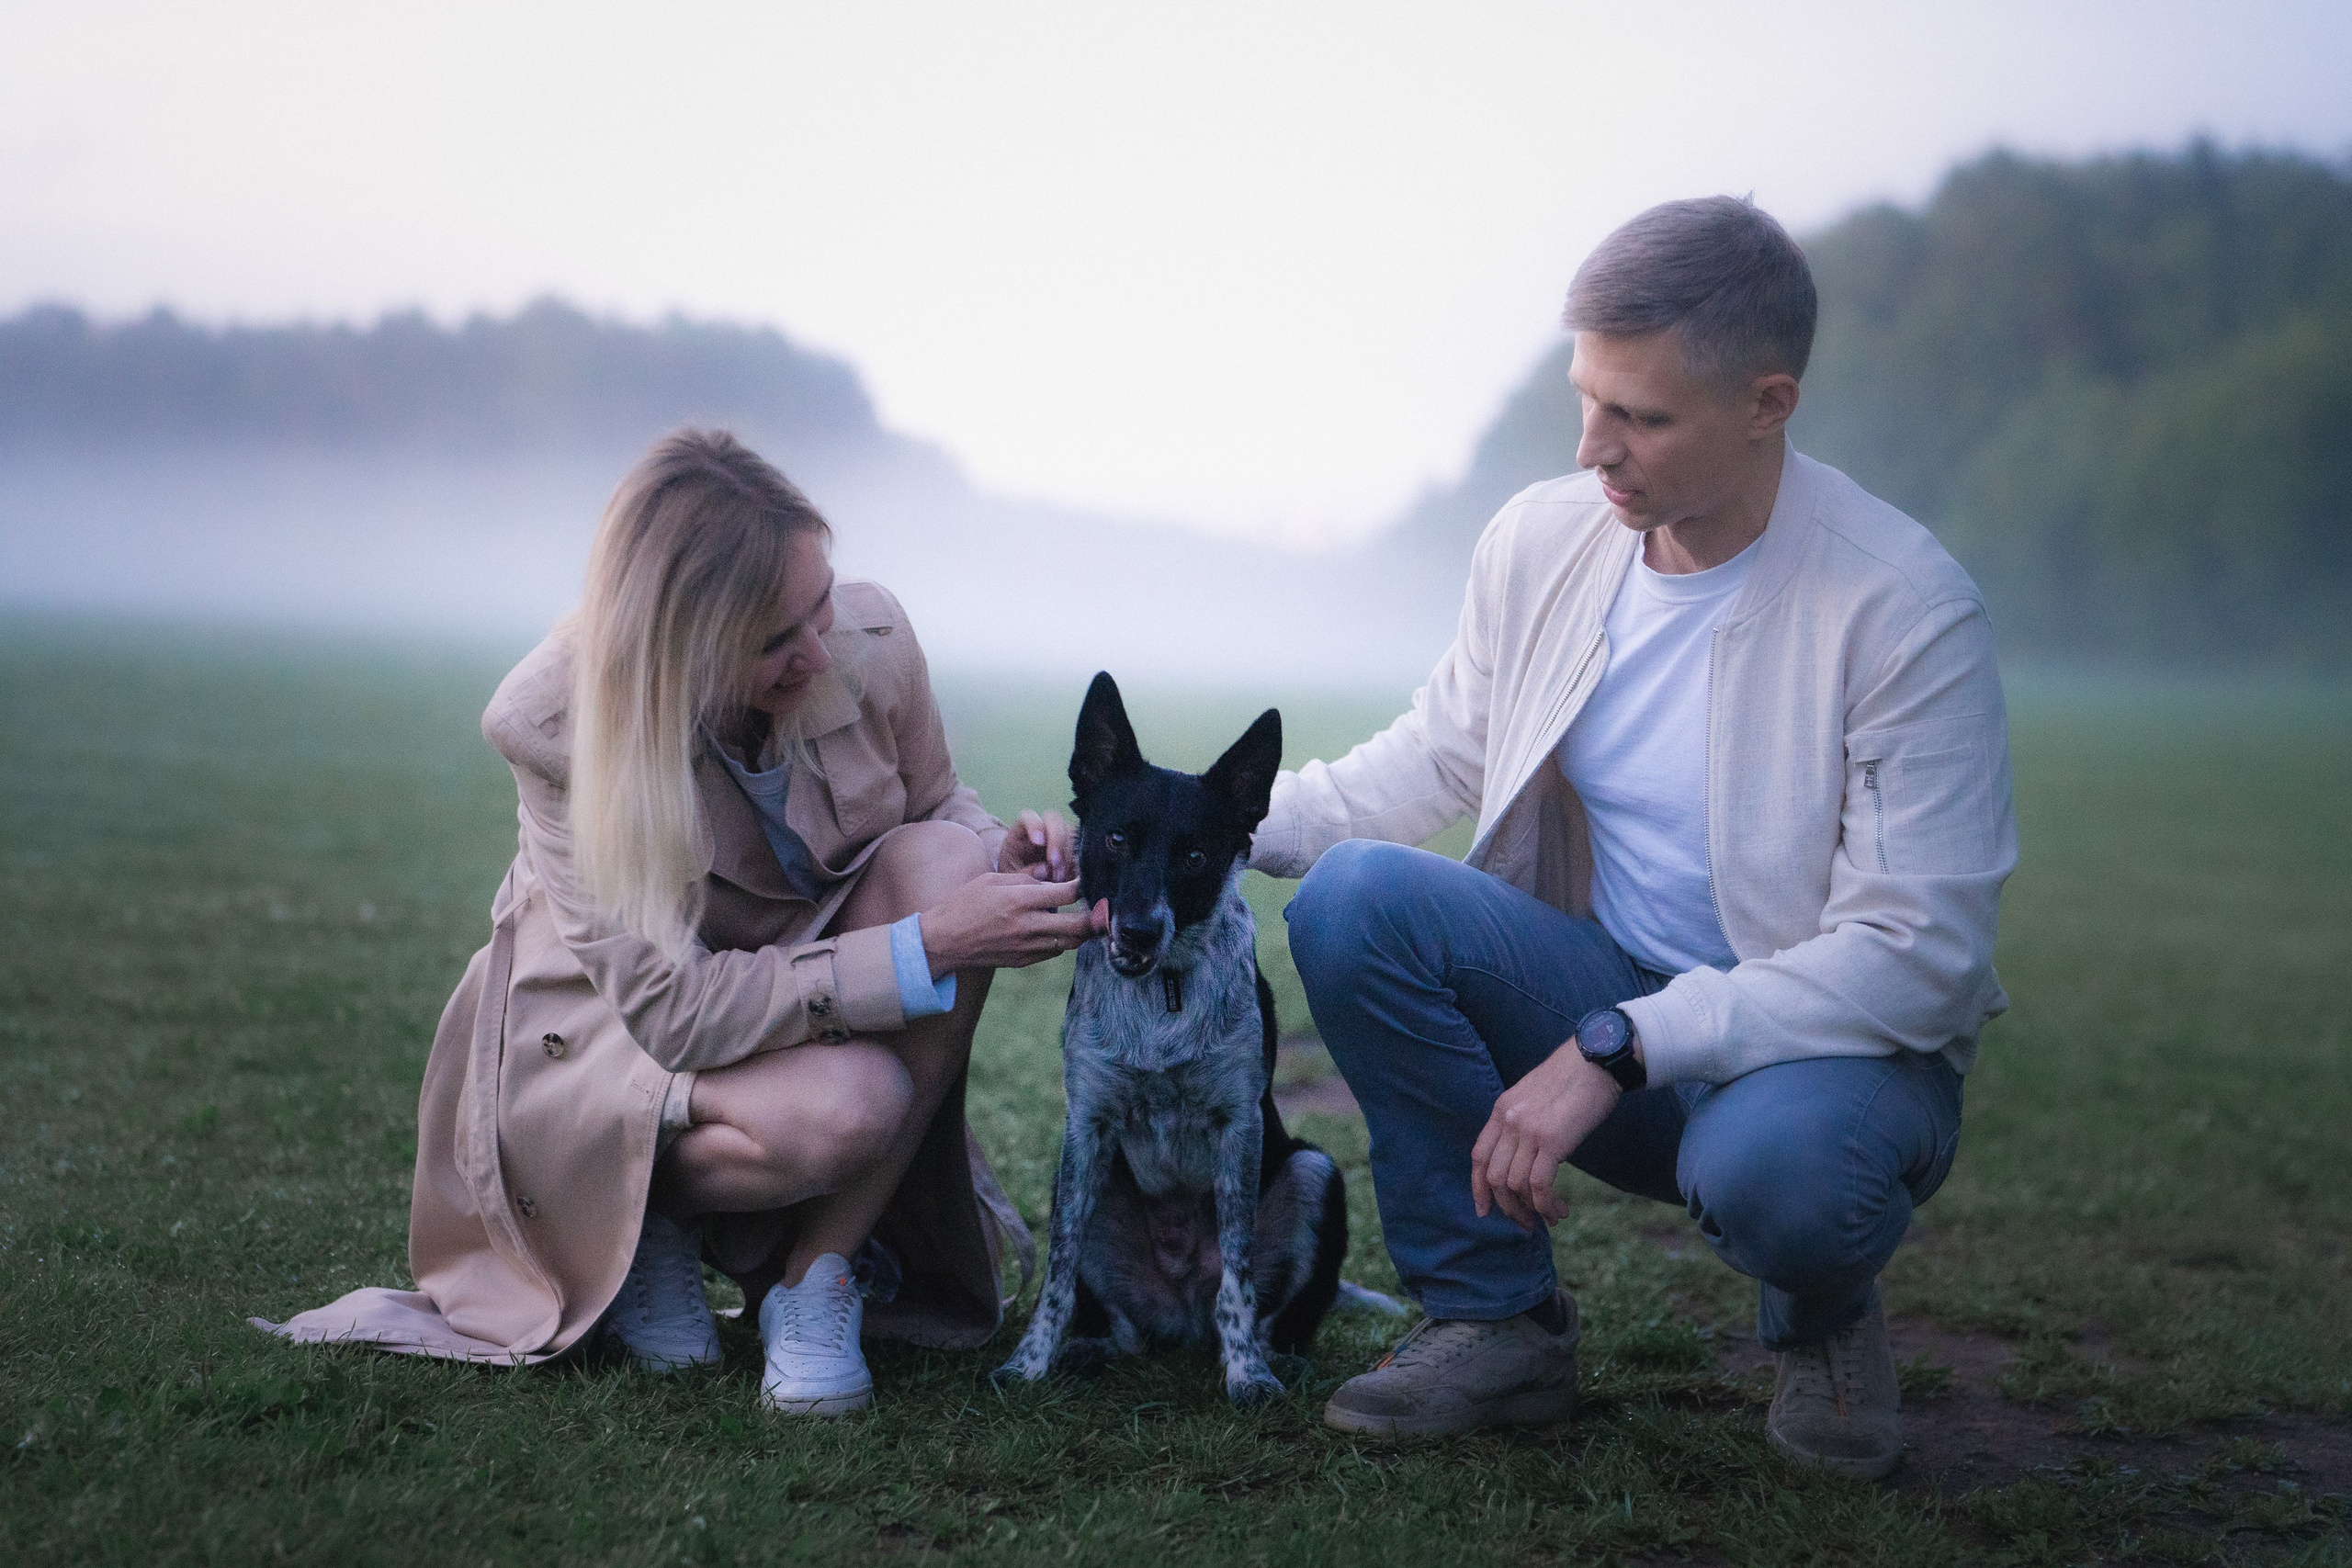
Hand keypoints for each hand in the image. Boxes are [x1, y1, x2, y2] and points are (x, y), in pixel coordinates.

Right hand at [920, 872, 1094, 974]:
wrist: (942, 941)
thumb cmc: (964, 904)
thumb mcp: (993, 879)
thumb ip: (1026, 879)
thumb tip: (1053, 879)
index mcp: (1019, 900)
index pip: (1067, 893)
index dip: (1083, 885)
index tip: (1088, 879)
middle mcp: (1027, 926)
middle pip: (1078, 926)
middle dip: (1097, 917)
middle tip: (1104, 907)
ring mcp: (1026, 947)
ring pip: (1070, 942)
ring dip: (1082, 931)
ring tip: (1087, 918)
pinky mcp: (1023, 961)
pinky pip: (1054, 951)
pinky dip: (1063, 940)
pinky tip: (1060, 930)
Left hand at [994, 808, 1076, 880]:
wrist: (1024, 890)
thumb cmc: (1014, 880)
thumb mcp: (1012, 879)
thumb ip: (1024, 874)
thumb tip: (1045, 869)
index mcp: (1020, 831)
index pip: (1028, 817)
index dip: (1035, 825)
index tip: (1038, 842)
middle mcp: (1042, 829)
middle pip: (1054, 820)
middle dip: (1057, 839)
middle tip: (1054, 863)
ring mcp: (1059, 838)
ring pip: (1071, 833)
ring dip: (1067, 855)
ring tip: (1059, 878)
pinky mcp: (1072, 851)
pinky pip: (1081, 850)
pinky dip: (1076, 864)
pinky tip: (1068, 878)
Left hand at [1469, 1040, 1621, 1231]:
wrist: (1597, 1059)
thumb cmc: (1572, 1079)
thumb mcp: (1534, 1096)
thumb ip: (1522, 1122)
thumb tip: (1525, 1157)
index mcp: (1501, 1110)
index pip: (1479, 1157)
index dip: (1479, 1188)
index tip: (1485, 1211)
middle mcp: (1509, 1121)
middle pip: (1494, 1177)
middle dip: (1508, 1207)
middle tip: (1526, 1223)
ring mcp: (1528, 1131)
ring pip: (1515, 1185)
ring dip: (1532, 1210)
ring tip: (1552, 1217)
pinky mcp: (1552, 1140)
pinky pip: (1539, 1184)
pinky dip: (1546, 1205)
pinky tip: (1559, 1210)